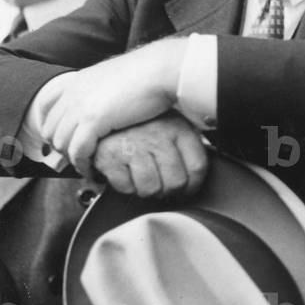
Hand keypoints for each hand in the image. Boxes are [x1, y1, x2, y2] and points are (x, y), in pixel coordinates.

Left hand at [42, 39, 187, 175]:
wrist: (162, 69)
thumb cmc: (150, 73)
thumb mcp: (116, 77)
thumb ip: (102, 89)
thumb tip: (105, 101)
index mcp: (78, 81)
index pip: (46, 110)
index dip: (52, 130)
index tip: (64, 142)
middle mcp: (73, 93)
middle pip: (51, 130)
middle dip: (62, 148)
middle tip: (79, 158)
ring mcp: (80, 107)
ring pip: (61, 143)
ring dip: (73, 158)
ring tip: (88, 166)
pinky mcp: (93, 120)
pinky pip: (77, 151)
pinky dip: (83, 164)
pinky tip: (94, 169)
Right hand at [94, 112, 209, 197]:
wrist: (105, 113)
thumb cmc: (145, 125)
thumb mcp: (174, 126)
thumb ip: (188, 147)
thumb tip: (198, 176)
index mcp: (178, 127)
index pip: (197, 167)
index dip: (193, 186)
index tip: (188, 189)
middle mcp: (158, 135)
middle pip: (175, 183)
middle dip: (169, 191)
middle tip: (162, 185)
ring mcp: (134, 145)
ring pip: (150, 189)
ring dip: (147, 189)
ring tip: (144, 177)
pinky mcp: (110, 156)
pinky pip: (126, 187)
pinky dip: (125, 186)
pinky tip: (127, 172)